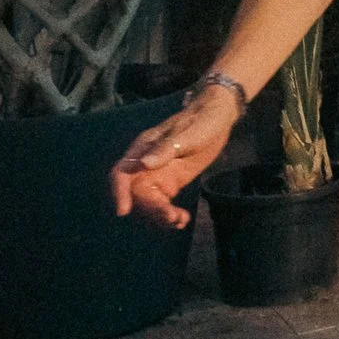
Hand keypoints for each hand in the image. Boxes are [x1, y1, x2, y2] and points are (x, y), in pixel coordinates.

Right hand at [109, 87, 241, 227]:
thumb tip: (144, 164)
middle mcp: (146, 165)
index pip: (122, 173)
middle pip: (138, 194)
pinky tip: (183, 220)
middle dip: (151, 209)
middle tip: (172, 218)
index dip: (119, 192)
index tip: (124, 211)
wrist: (218, 118)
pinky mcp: (171, 183)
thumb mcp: (187, 134)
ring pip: (150, 202)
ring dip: (160, 216)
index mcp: (143, 149)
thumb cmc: (201, 121)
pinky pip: (164, 203)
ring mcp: (158, 175)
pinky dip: (170, 214)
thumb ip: (165, 149)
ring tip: (180, 220)